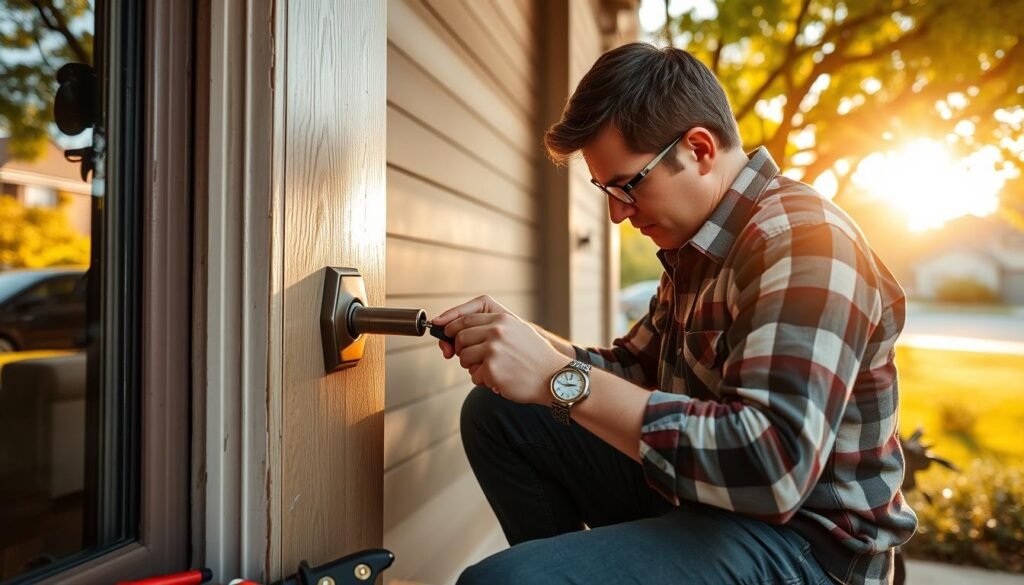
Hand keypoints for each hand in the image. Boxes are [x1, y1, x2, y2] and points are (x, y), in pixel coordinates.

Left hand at [432, 296, 564, 403]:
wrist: (554, 378)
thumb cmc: (535, 358)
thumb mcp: (518, 331)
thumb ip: (493, 328)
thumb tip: (459, 332)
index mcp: (502, 320)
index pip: (465, 320)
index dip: (451, 328)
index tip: (447, 335)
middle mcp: (496, 332)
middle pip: (460, 338)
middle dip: (462, 350)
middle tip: (476, 360)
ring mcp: (494, 350)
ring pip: (464, 358)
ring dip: (473, 367)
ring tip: (493, 370)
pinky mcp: (492, 370)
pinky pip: (474, 376)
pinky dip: (484, 381)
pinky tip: (501, 380)